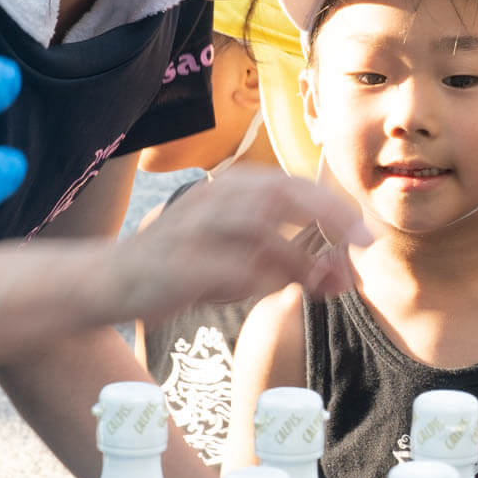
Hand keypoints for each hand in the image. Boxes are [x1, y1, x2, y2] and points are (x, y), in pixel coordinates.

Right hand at [109, 168, 373, 324]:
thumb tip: (341, 274)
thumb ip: (288, 261)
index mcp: (230, 189)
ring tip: (323, 283)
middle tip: (361, 245)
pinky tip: (274, 293)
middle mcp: (213, 200)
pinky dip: (260, 280)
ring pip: (259, 229)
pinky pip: (232, 268)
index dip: (334, 207)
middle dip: (328, 217)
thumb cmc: (186, 266)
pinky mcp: (181, 263)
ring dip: (299, 256)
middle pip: (281, 194)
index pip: (292, 184)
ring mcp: (195, 229)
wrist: (113, 281)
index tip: (365, 235)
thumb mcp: (243, 260)